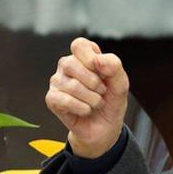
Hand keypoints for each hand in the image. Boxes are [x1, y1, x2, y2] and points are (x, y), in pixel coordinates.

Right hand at [45, 37, 128, 158]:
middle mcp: (67, 66)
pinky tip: (86, 110)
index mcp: (84, 57)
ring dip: (92, 99)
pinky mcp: (52, 99)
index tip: (102, 71)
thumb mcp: (120, 84)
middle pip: (71, 63)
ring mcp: (57, 82)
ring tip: (96, 103)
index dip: (91, 58)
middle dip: (93, 82)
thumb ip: (114, 67)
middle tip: (102, 92)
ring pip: (71, 85)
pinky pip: (64, 100)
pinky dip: (81, 108)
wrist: (105, 128)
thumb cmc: (110, 103)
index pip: (79, 45)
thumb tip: (98, 60)